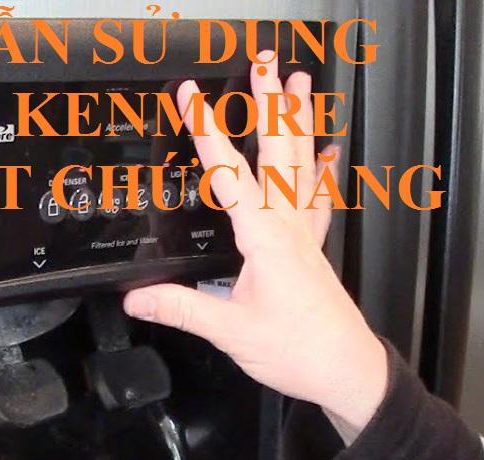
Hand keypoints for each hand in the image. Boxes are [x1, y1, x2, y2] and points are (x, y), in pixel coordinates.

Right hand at [123, 51, 387, 439]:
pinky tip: (328, 149)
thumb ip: (182, 309)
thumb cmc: (297, 349)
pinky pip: (319, 198)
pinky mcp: (313, 249)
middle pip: (277, 153)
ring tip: (299, 83)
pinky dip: (322, 169)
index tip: (191, 98)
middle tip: (263, 66)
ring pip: (302, 165)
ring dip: (298, 121)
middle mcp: (289, 228)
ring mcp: (305, 235)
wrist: (346, 370)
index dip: (207, 132)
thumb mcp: (230, 331)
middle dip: (268, 105)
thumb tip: (137, 295)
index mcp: (265, 239)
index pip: (230, 174)